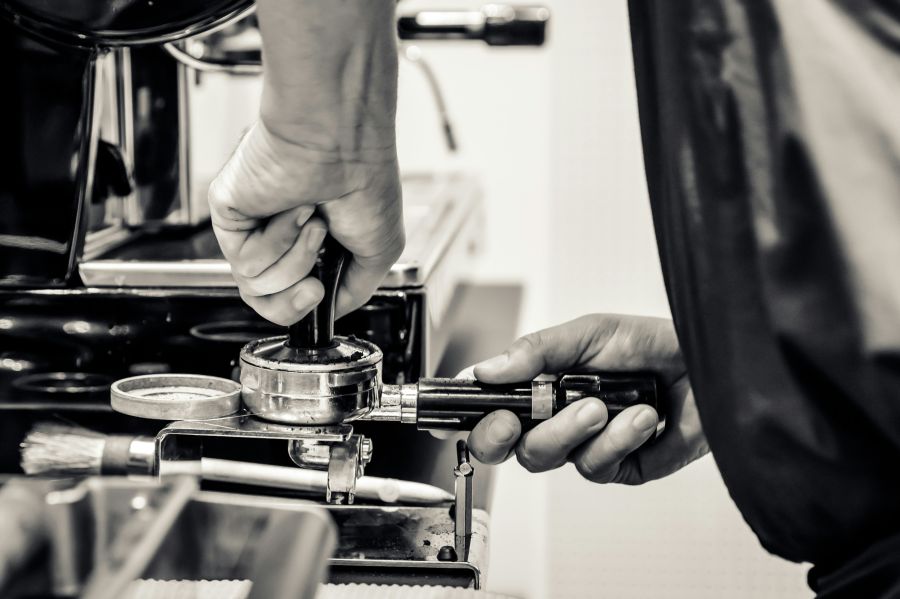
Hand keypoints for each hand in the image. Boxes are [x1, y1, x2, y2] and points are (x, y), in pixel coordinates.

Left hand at [209, 123, 403, 324]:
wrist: (341, 145)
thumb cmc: (365, 181)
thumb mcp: (380, 251)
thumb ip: (354, 289)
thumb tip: (329, 307)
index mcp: (311, 242)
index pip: (290, 296)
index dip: (303, 307)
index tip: (319, 292)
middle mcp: (278, 235)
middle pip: (267, 301)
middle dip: (294, 298)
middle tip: (314, 277)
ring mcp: (253, 226)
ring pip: (257, 286)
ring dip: (294, 260)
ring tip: (313, 223)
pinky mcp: (229, 215)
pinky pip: (245, 262)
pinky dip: (276, 241)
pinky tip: (292, 210)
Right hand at [467, 314, 707, 483]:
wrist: (706, 363)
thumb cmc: (650, 342)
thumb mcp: (588, 333)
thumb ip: (536, 351)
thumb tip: (487, 370)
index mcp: (540, 385)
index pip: (490, 410)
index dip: (473, 420)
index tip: (468, 416)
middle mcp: (556, 419)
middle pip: (508, 447)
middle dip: (504, 436)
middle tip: (515, 421)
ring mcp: (585, 445)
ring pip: (548, 458)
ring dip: (570, 431)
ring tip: (601, 405)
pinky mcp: (619, 466)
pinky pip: (597, 467)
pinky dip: (617, 440)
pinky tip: (641, 416)